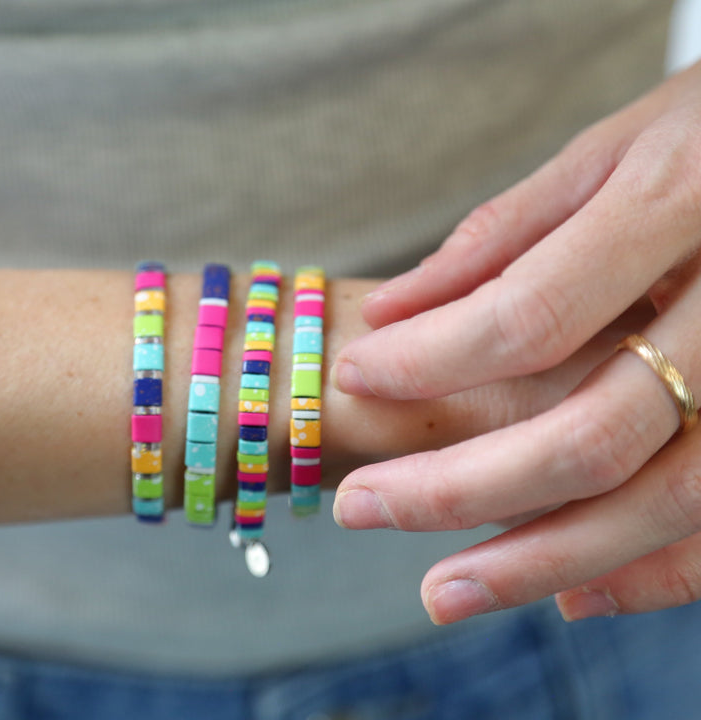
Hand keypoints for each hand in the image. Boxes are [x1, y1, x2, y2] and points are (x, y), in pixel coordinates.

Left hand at [331, 60, 700, 623]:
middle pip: (588, 437)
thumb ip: (503, 232)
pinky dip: (655, 575)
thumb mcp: (614, 148)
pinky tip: (571, 594)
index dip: (429, 359)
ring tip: (444, 592)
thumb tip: (392, 309)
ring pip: (663, 501)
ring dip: (542, 561)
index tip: (356, 374)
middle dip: (459, 489)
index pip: (528, 316)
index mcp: (679, 206)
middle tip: (360, 510)